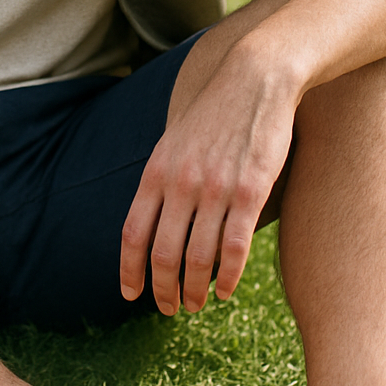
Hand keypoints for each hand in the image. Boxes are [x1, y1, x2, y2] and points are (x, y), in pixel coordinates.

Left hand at [119, 45, 295, 312]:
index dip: (129, 269)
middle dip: (163, 289)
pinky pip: (234, 247)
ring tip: (197, 305)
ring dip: (195, 289)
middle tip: (169, 309)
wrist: (255, 77)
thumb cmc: (216, 111)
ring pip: (198, 257)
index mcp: (157, 171)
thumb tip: (153, 215)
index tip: (130, 294)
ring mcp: (215, 189)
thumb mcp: (175, 139)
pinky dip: (227, 277)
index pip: (133, 233)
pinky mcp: (250, 191)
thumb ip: (163, 177)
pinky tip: (226, 291)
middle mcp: (180, 183)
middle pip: (163, 253)